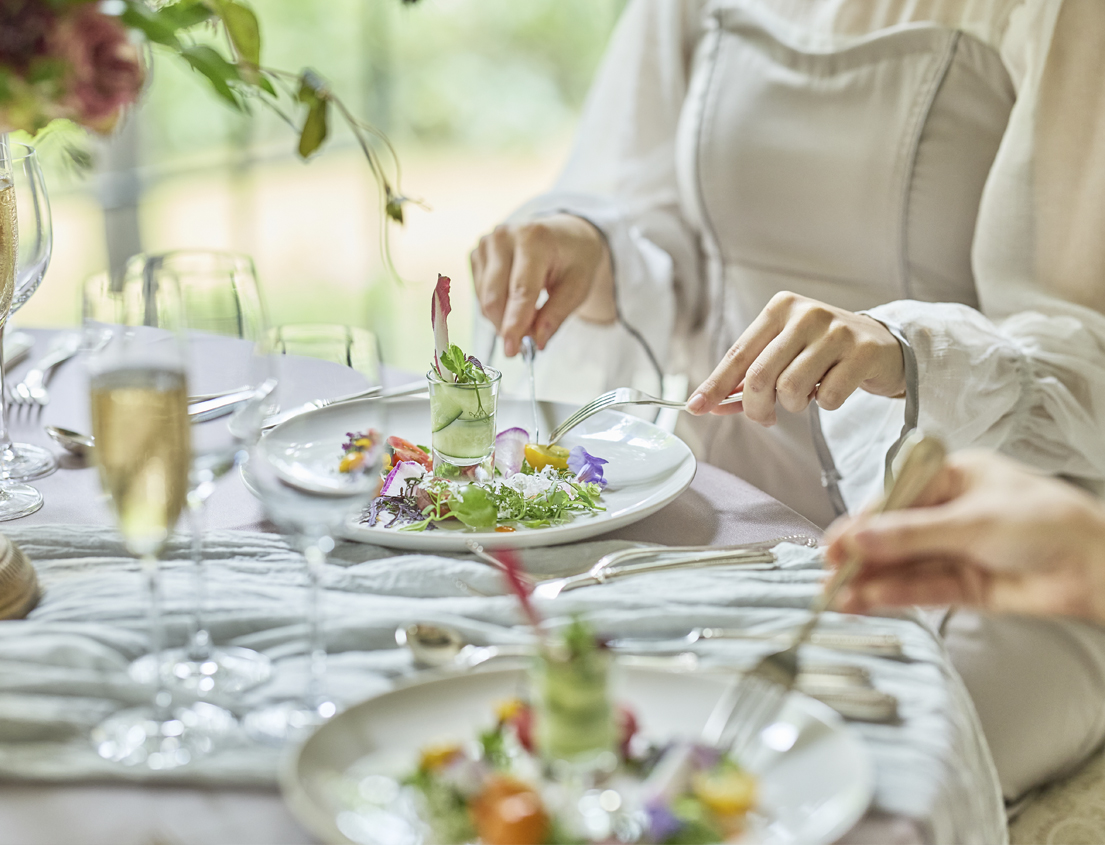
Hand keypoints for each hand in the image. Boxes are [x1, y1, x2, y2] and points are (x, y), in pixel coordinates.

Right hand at [470, 214, 614, 356]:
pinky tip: (513, 300)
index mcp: (534, 239)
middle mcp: (504, 237)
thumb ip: (555, 316)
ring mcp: (486, 243)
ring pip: (484, 299)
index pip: (521, 291)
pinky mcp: (476, 253)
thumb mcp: (578, 287)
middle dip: (507, 327)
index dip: (515, 324)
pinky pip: (479, 294)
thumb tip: (536, 342)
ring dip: (502, 318)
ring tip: (528, 315)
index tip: (512, 351)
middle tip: (525, 343)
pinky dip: (495, 307)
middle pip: (495, 298)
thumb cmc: (574, 259)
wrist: (564, 234)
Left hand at [685, 292, 905, 425]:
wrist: (882, 344)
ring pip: (791, 390)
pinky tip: (833, 388)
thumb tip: (709, 404)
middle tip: (766, 417)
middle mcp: (806, 314)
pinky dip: (826, 404)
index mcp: (779, 309)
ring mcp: (836, 332)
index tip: (696, 408)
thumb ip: (748, 377)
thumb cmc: (822, 352)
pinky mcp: (862, 352)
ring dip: (794, 405)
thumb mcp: (783, 353)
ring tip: (806, 395)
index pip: (738, 354)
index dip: (715, 386)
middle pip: (760, 377)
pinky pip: (828, 398)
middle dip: (756, 408)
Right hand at [823, 451, 1104, 622]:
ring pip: (905, 565)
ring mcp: (958, 549)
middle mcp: (952, 512)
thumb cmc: (1050, 524)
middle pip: (895, 534)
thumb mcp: (973, 521)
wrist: (1099, 569)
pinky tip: (867, 601)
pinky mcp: (967, 584)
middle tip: (829, 571)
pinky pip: (921, 588)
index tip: (836, 541)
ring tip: (839, 595)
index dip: (863, 520)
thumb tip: (860, 538)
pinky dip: (894, 595)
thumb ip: (911, 535)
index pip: (895, 498)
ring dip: (872, 580)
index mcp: (953, 477)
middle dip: (862, 554)